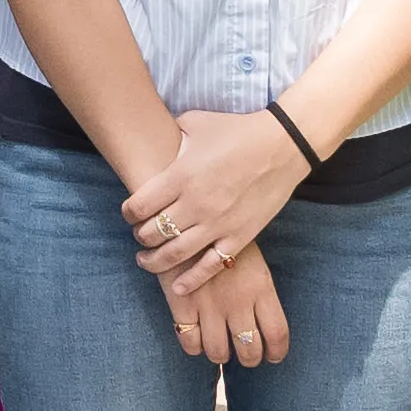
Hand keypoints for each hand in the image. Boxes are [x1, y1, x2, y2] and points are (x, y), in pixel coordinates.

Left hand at [125, 104, 311, 286]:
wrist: (282, 146)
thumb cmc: (238, 131)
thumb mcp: (196, 123)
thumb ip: (171, 134)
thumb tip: (155, 139)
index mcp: (180, 175)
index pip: (138, 206)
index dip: (128, 213)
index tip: (130, 213)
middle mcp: (195, 204)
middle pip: (152, 233)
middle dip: (140, 237)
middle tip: (140, 235)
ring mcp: (217, 224)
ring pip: (174, 254)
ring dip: (154, 262)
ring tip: (146, 261)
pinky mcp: (238, 237)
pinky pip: (210, 266)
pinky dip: (191, 280)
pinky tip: (178, 287)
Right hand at [163, 238, 292, 370]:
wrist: (184, 216)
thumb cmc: (221, 234)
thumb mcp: (252, 258)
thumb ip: (258, 289)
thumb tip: (264, 318)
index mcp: (260, 287)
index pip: (277, 333)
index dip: (277, 351)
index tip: (273, 356)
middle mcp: (238, 301)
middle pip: (249, 350)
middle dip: (249, 359)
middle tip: (246, 356)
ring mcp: (209, 305)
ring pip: (218, 352)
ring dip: (220, 355)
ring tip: (219, 349)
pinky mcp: (182, 305)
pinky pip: (190, 342)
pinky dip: (194, 347)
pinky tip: (196, 339)